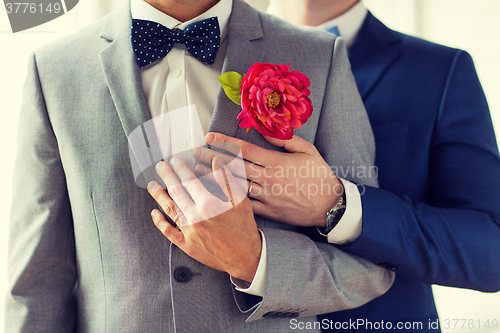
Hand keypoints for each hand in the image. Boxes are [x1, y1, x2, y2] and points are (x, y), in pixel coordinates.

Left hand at [147, 155, 261, 282]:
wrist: (246, 257)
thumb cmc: (244, 228)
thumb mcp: (240, 200)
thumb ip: (226, 179)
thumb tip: (217, 160)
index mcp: (208, 204)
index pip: (189, 181)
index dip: (180, 168)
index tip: (175, 161)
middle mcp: (195, 217)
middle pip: (176, 192)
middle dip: (167, 176)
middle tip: (160, 167)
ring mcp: (189, 232)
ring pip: (169, 209)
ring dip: (159, 195)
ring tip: (152, 185)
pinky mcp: (187, 245)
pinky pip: (169, 232)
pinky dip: (159, 222)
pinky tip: (154, 213)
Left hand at [193, 132, 342, 227]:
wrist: (330, 205)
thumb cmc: (319, 175)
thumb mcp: (307, 150)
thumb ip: (285, 140)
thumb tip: (265, 131)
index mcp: (277, 162)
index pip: (245, 149)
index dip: (225, 142)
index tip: (210, 137)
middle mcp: (269, 178)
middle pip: (234, 166)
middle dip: (212, 158)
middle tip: (195, 152)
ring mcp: (267, 196)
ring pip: (235, 186)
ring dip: (215, 179)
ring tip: (197, 173)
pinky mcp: (268, 211)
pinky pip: (245, 205)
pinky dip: (228, 200)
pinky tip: (215, 195)